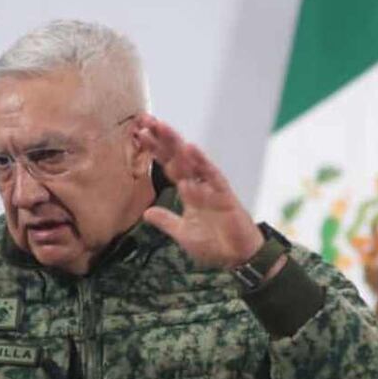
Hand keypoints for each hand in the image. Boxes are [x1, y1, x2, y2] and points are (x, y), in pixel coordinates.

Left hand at [135, 114, 267, 269]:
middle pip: (178, 157)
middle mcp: (200, 185)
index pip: (169, 166)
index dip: (155, 151)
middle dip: (162, 139)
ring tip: (162, 127)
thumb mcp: (183, 234)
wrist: (238, 257)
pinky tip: (190, 149)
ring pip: (193, 160)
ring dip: (177, 144)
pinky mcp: (225, 195)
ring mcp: (212, 188)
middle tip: (146, 121)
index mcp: (190, 191)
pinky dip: (201, 163)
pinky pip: (212, 175)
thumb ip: (167, 221)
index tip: (140, 135)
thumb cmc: (214, 245)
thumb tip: (147, 214)